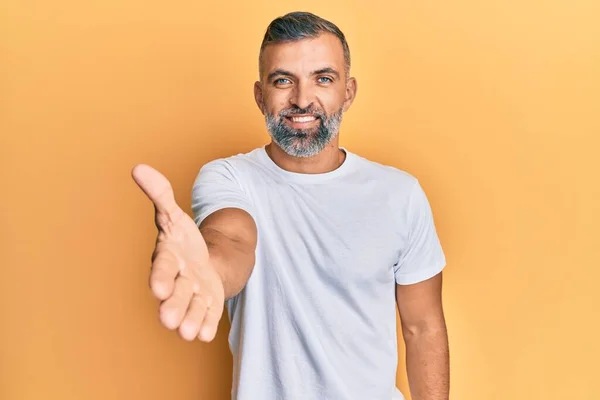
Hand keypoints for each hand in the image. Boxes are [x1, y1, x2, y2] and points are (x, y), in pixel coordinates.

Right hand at [131, 164, 224, 341]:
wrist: (202, 261)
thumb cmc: (183, 240)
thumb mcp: (175, 215)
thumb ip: (160, 195)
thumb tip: (139, 168)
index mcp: (168, 259)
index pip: (162, 268)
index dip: (161, 277)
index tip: (159, 288)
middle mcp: (178, 281)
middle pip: (176, 294)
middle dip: (173, 306)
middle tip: (168, 319)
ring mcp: (194, 296)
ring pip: (191, 310)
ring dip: (190, 320)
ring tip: (189, 331)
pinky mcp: (208, 306)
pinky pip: (208, 319)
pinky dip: (207, 327)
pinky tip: (207, 334)